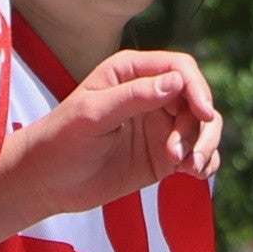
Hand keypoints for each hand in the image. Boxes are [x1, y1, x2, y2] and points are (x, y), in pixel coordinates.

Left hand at [0, 48, 221, 221]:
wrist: (46, 183)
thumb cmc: (60, 141)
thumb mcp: (93, 115)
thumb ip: (134, 97)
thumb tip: (177, 82)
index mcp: (131, 73)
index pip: (179, 69)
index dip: (197, 88)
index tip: (203, 114)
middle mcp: (151, 95)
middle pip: (197, 99)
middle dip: (198, 127)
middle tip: (179, 156)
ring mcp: (160, 126)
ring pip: (203, 127)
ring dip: (205, 146)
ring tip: (189, 169)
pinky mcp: (164, 155)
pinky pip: (197, 154)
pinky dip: (206, 163)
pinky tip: (196, 175)